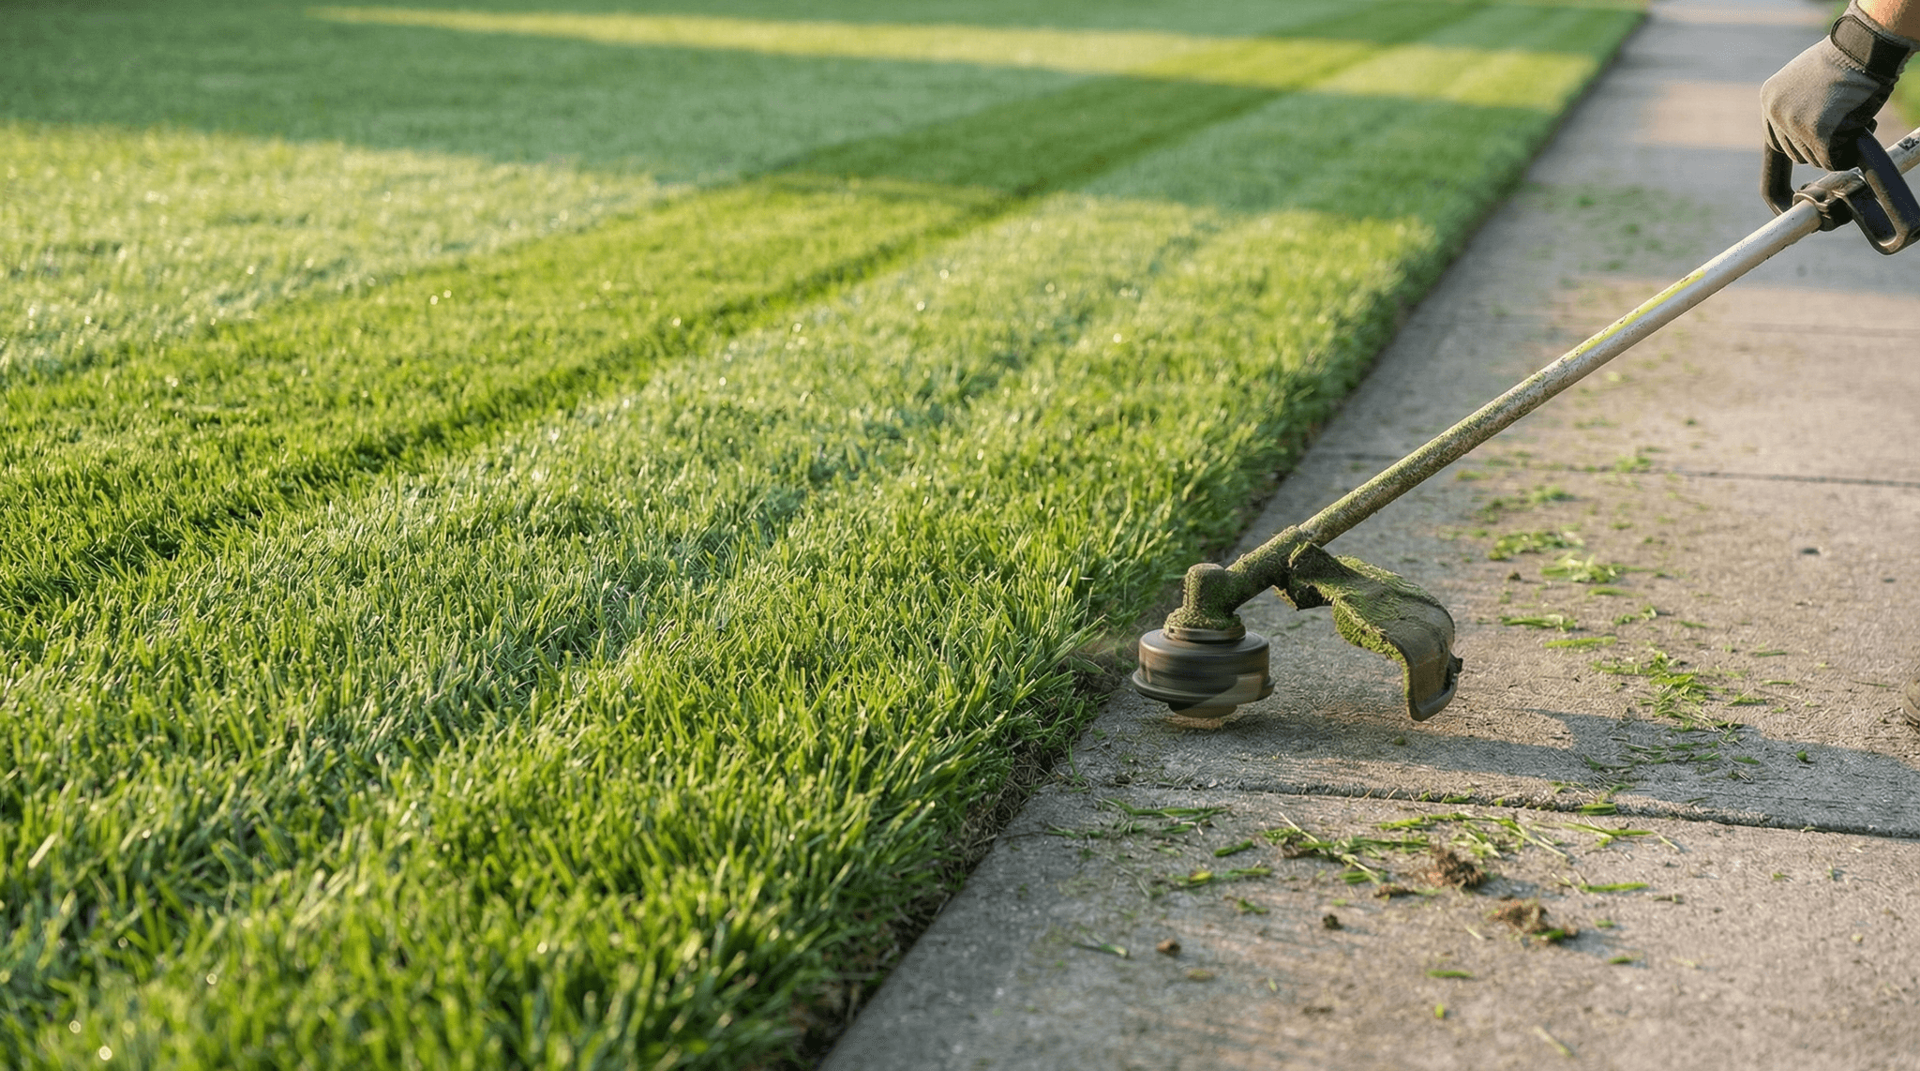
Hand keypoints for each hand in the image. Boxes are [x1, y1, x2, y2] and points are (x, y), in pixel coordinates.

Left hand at [1760, 38, 1890, 169]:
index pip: (1776, 138)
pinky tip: (1858, 137)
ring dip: (1833, 149)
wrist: (1864, 47)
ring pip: (1811, 157)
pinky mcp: (1818, 133)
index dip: (1799, 142)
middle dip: (1817, 146)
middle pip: (1793, 150)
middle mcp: (1776, 112)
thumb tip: (1804, 122)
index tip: (1817, 138)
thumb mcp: (1806, 76)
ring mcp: (1794, 123)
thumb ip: (1798, 100)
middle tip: (1840, 128)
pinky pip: (1831, 160)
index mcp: (1770, 98)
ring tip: (1851, 123)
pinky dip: (1846, 156)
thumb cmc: (1845, 57)